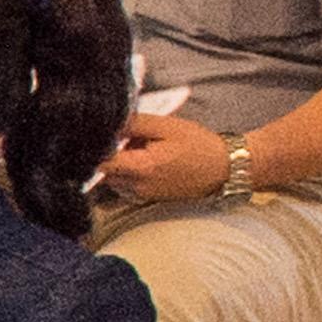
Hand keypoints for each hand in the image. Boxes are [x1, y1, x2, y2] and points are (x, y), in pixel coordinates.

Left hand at [94, 111, 232, 213]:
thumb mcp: (166, 126)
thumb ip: (133, 124)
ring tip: (143, 148)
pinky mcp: (148, 198)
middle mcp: (138, 187)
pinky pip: (127, 185)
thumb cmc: (198, 145)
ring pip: (115, 178)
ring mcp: (143, 195)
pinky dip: (130, 172)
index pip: (101, 163)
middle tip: (131, 138)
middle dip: (111, 153)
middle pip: (105, 171)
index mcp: (141, 168)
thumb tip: (109, 123)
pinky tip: (149, 160)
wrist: (225, 168)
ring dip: (121, 163)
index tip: (100, 135)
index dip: (96, 148)